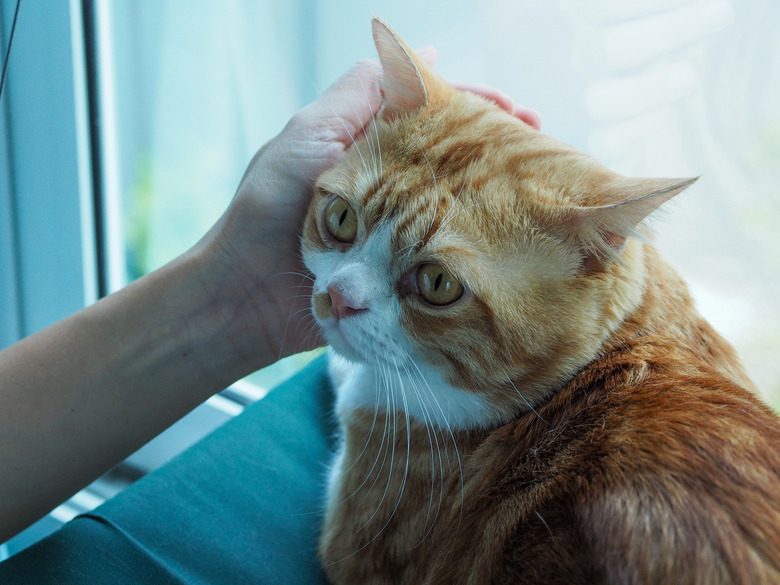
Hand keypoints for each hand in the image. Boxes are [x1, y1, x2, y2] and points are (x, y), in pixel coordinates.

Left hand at [196, 53, 540, 367]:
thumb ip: (358, 95)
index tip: (515, 113)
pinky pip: (445, 253)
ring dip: (497, 194)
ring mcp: (398, 230)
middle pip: (454, 157)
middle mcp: (390, 186)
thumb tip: (421, 56)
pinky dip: (477, 244)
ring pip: (457, 203)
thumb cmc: (268, 209)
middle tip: (540, 149)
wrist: (244, 297)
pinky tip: (508, 238)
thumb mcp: (309, 135)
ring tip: (536, 188)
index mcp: (370, 147)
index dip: (476, 108)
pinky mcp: (401, 271)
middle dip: (498, 148)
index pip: (434, 116)